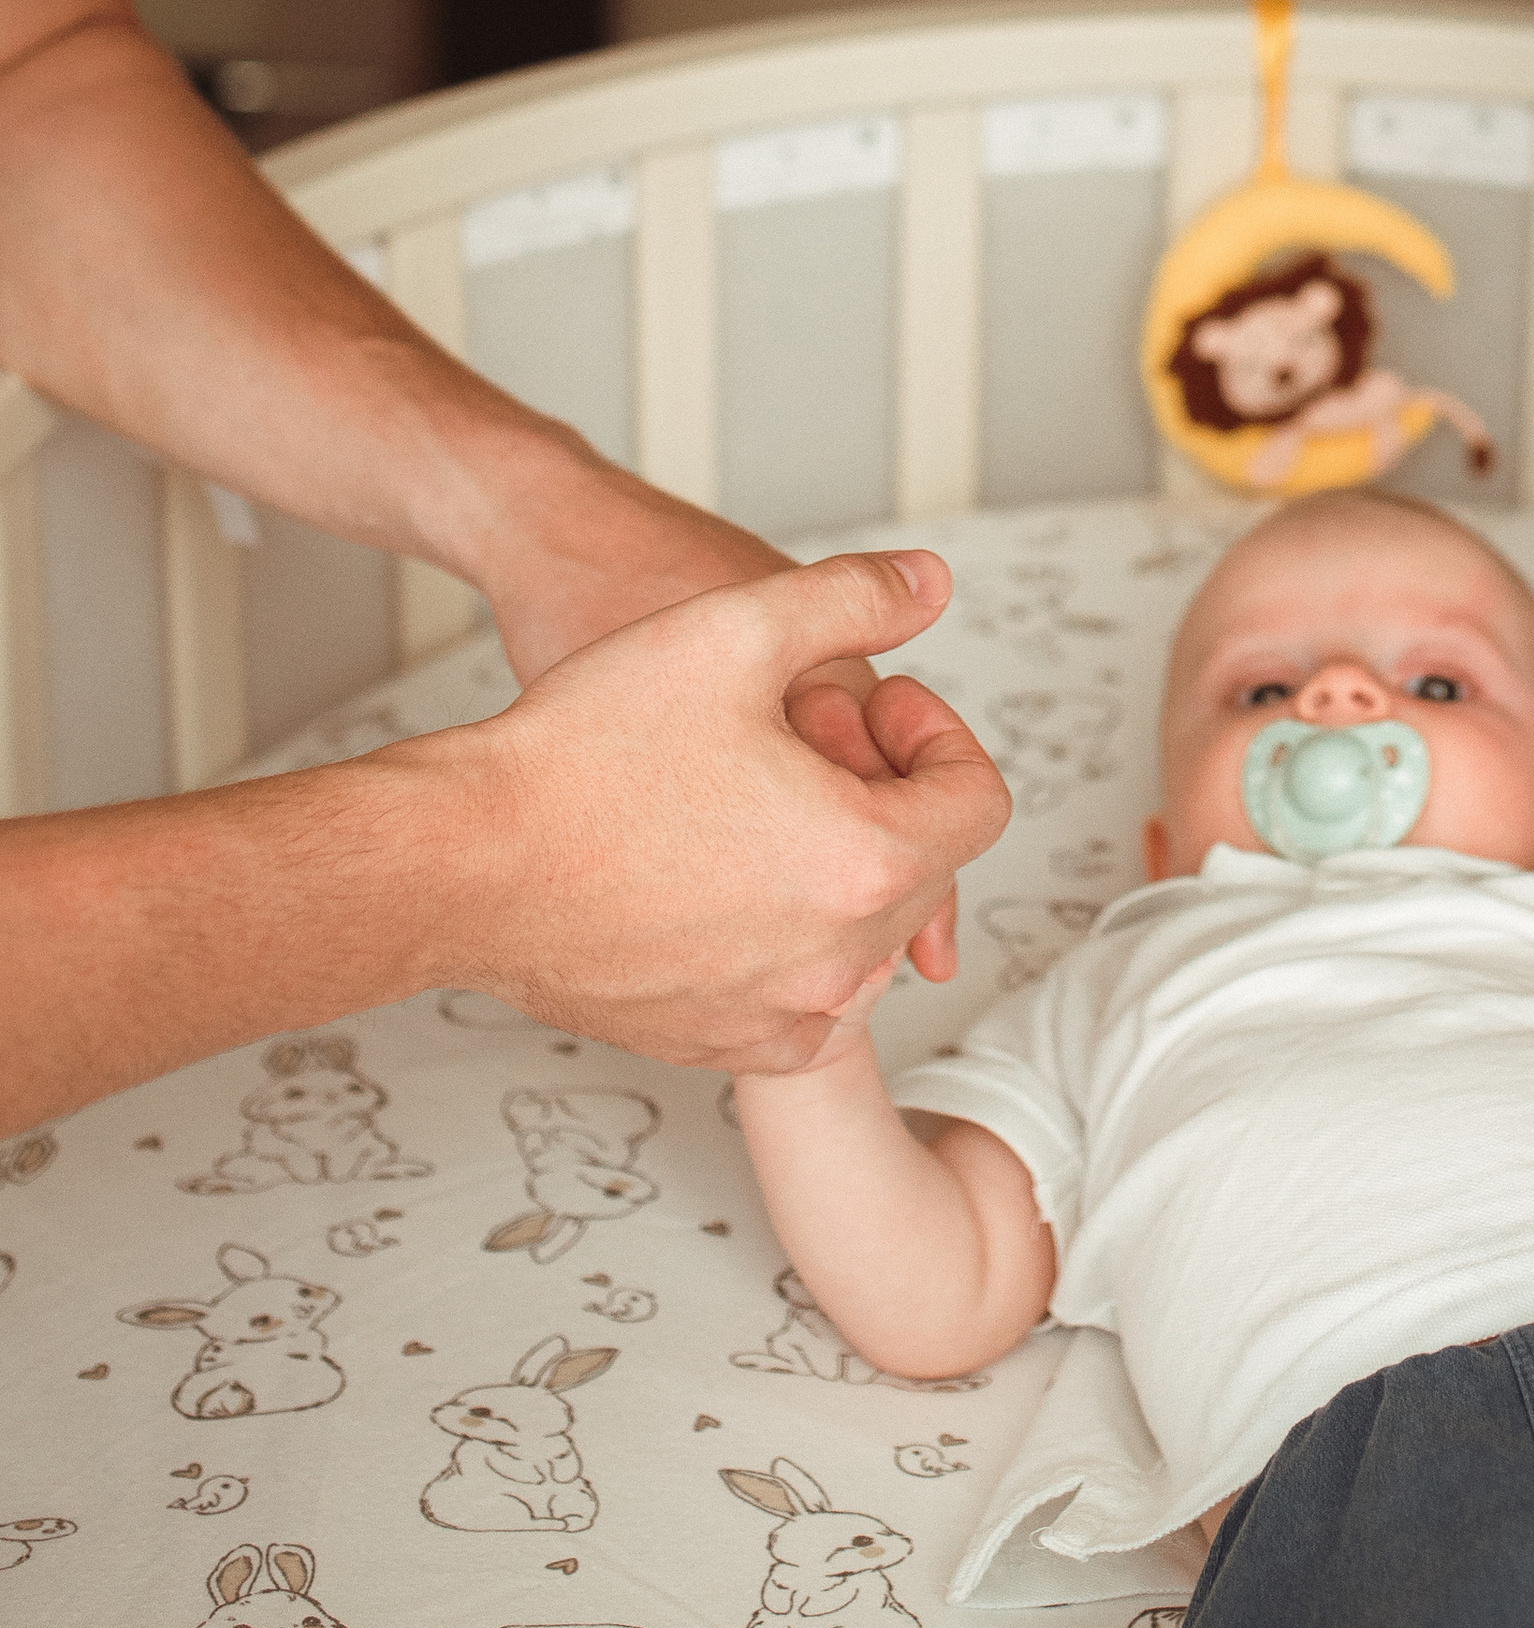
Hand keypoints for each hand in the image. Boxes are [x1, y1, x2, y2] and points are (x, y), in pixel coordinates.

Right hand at [444, 548, 1011, 1070]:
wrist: (461, 857)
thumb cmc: (586, 747)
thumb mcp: (737, 627)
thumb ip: (858, 595)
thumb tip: (934, 581)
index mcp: (866, 863)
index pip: (978, 802)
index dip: (934, 735)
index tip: (870, 707)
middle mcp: (837, 963)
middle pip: (924, 868)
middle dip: (884, 796)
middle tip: (794, 743)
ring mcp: (775, 1017)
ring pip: (866, 934)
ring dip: (842, 866)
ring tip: (753, 804)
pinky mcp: (715, 1045)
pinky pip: (801, 996)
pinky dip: (791, 937)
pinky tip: (722, 871)